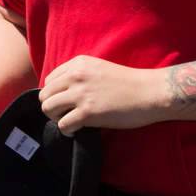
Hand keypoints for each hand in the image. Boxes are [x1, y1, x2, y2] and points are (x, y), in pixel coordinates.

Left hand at [39, 54, 166, 133]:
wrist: (150, 92)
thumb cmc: (129, 83)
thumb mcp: (100, 69)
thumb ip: (80, 76)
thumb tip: (61, 94)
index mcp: (79, 63)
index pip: (49, 80)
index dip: (56, 94)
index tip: (68, 102)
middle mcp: (76, 76)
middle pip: (45, 95)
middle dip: (53, 107)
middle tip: (68, 114)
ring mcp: (81, 94)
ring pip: (48, 109)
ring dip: (57, 119)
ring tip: (72, 121)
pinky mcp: (87, 112)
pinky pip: (62, 125)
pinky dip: (68, 131)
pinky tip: (79, 130)